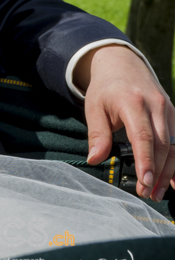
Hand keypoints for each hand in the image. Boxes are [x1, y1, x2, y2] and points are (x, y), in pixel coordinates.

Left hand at [76, 45, 174, 200]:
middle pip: (162, 145)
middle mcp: (156, 106)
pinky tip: (173, 181)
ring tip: (156, 192)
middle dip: (156, 173)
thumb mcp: (94, 108)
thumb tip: (94, 159)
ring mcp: (168, 110)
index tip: (144, 182)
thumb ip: (97, 134)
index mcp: (133, 103)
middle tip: (147, 194)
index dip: (146, 161)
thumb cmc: (105, 89)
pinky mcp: (173, 115)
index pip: (143, 137)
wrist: (122, 65)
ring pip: (174, 146)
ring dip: (168, 172)